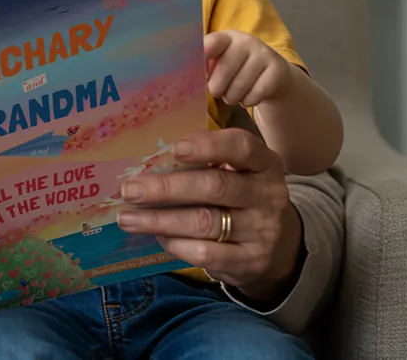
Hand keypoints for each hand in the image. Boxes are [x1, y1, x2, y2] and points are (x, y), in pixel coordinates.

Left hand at [114, 128, 303, 298]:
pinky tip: (157, 237)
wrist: (278, 247)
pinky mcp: (251, 260)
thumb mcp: (236, 171)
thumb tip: (150, 159)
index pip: (241, 148)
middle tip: (130, 190)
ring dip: (160, 220)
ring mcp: (262, 230)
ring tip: (128, 218)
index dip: (208, 146)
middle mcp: (267, 194)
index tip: (175, 148)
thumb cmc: (240, 196)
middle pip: (214, 187)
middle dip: (166, 188)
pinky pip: (206, 253)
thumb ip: (205, 161)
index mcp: (263, 162)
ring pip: (204, 222)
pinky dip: (177, 244)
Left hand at [204, 30, 295, 107]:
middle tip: (218, 92)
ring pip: (239, 87)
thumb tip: (190, 77)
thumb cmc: (238, 69)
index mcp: (227, 38)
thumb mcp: (221, 62)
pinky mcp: (277, 71)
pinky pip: (254, 95)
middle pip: (224, 71)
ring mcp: (265, 54)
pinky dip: (248, 102)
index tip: (197, 68)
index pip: (213, 42)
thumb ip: (205, 66)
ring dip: (231, 98)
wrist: (275, 75)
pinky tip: (248, 97)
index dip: (203, 54)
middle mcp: (247, 41)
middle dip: (217, 88)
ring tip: (233, 95)